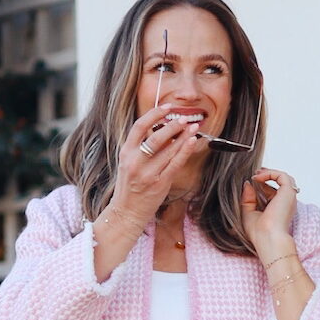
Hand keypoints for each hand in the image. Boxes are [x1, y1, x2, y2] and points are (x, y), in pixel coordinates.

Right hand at [107, 103, 203, 227]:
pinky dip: (185, 150)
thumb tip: (162, 129)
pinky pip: (175, 164)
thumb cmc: (129, 186)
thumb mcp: (128, 163)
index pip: (139, 126)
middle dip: (172, 125)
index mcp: (126, 152)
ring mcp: (148, 173)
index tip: (167, 107)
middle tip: (184, 118)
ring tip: (193, 126)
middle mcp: (135, 161)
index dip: (154, 114)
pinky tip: (192, 141)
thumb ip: (141, 147)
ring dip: (183, 135)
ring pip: (168, 149)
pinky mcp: (159, 184)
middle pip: (156, 136)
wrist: (126, 212)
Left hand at [241, 167, 298, 263]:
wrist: (267, 237)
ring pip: (284, 178)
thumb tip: (247, 183)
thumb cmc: (259, 233)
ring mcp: (289, 197)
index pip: (274, 191)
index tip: (252, 181)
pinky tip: (258, 177)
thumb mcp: (248, 213)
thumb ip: (247, 199)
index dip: (263, 184)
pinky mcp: (288, 192)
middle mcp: (286, 203)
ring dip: (269, 173)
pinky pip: (282, 176)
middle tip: (255, 174)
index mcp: (280, 209)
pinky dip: (270, 173)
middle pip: (280, 183)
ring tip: (256, 174)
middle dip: (268, 176)